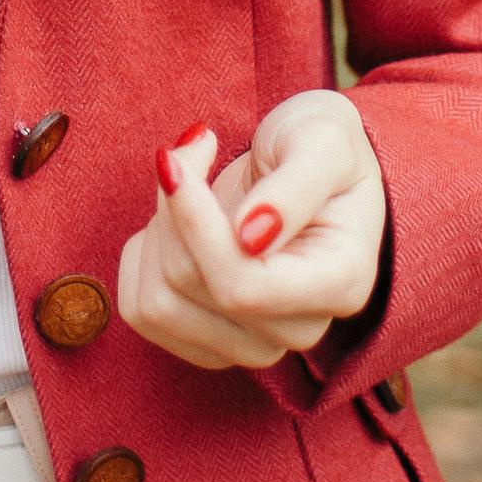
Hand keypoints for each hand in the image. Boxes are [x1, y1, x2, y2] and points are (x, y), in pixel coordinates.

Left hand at [115, 90, 388, 372]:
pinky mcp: (211, 341)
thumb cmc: (320, 142)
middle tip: (190, 152)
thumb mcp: (323, 138)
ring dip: (156, 233)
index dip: (194, 225)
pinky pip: (141, 313)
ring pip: (158, 307)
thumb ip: (296, 185)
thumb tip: (249, 239)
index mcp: (341, 282)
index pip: (244, 287)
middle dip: (174, 211)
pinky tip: (172, 222)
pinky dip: (140, 259)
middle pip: (193, 288)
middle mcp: (300, 328)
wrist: (311, 158)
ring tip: (187, 186)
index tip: (177, 157)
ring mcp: (255, 344)